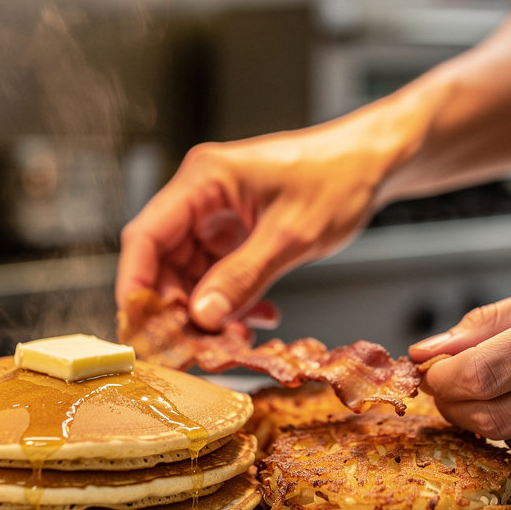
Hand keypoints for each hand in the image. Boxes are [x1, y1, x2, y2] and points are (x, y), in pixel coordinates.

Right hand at [116, 117, 392, 330]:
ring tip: (234, 339)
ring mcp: (219, 212)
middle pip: (163, 259)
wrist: (375, 162)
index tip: (140, 328)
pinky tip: (256, 317)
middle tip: (196, 347)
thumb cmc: (339, 178)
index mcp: (204, 179)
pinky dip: (232, 298)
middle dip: (178, 307)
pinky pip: (218, 271)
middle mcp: (202, 194)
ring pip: (190, 271)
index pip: (146, 236)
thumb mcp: (291, 236)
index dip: (136, 285)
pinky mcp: (237, 228)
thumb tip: (203, 316)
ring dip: (208, 309)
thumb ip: (243, 276)